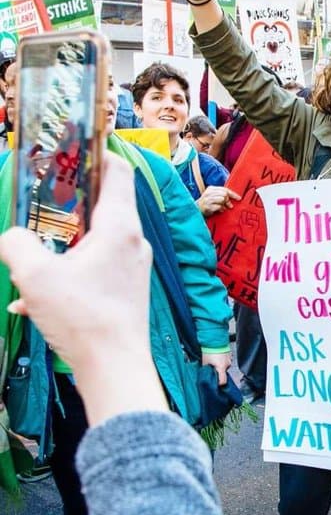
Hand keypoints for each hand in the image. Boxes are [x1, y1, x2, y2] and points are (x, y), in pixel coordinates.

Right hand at [0, 155, 167, 425]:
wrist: (115, 370)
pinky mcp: (128, 293)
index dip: (97, 152)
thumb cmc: (82, 318)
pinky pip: (94, 273)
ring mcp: (133, 269)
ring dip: (62, 247)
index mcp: (118, 227)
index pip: (117, 171)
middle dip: (69, 202)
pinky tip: (33, 302)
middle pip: (104, 205)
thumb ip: (16, 244)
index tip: (75, 145)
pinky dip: (67, 278)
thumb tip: (10, 237)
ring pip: (95, 242)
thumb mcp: (34, 275)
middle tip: (43, 199)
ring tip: (32, 260)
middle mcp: (133, 243)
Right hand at [197, 186, 240, 216]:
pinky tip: (218, 210)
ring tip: (221, 207)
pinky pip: (219, 206)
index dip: (233, 194)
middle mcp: (208, 193)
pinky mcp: (207, 206)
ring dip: (223, 205)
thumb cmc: (207, 203)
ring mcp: (207, 199)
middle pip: (224, 194)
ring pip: (222, 199)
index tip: (239, 198)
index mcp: (211, 188)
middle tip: (228, 205)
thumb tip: (233, 199)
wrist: (196, 210)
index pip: (225, 189)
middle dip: (228, 200)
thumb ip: (222, 195)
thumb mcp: (214, 197)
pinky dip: (220, 209)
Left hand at [202, 350, 231, 385]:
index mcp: (222, 367)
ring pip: (224, 366)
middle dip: (217, 372)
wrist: (214, 338)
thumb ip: (207, 370)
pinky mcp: (229, 355)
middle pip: (223, 373)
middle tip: (211, 369)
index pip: (223, 381)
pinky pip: (225, 361)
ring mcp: (229, 359)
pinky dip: (221, 361)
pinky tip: (216, 357)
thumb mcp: (205, 362)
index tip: (215, 383)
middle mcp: (227, 364)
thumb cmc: (209, 350)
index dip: (219, 384)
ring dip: (219, 366)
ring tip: (213, 361)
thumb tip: (207, 375)